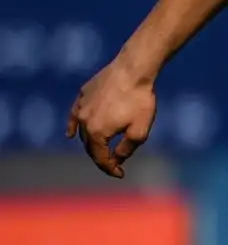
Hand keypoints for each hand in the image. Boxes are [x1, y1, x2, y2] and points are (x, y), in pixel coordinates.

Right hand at [66, 60, 156, 177]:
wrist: (133, 70)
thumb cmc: (140, 100)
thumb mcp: (140, 130)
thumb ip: (127, 148)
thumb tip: (118, 159)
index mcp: (97, 133)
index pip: (100, 158)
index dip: (110, 168)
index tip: (120, 174)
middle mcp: (83, 121)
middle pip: (90, 146)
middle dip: (101, 157)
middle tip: (113, 163)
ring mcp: (81, 107)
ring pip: (82, 131)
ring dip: (90, 143)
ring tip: (100, 150)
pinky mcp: (82, 95)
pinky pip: (74, 115)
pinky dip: (72, 126)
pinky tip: (70, 133)